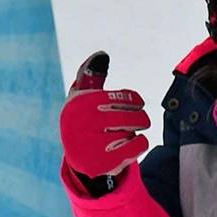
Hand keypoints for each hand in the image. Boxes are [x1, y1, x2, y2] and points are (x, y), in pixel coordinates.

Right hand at [60, 52, 149, 179]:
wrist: (77, 156)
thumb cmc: (85, 119)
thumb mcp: (84, 96)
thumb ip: (92, 74)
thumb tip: (101, 55)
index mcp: (80, 102)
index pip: (124, 98)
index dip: (134, 101)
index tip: (135, 104)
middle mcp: (83, 121)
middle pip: (133, 117)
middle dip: (139, 118)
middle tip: (138, 121)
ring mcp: (92, 143)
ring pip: (133, 132)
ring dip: (132, 133)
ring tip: (122, 135)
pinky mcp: (101, 162)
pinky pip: (136, 147)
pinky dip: (138, 145)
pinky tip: (128, 145)